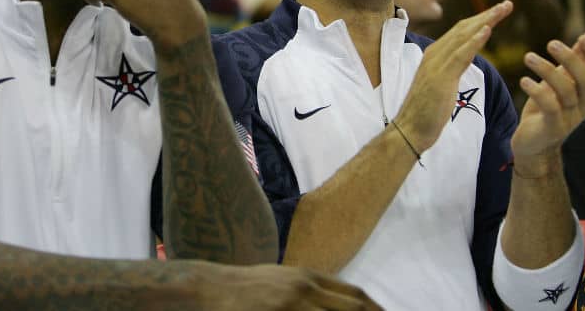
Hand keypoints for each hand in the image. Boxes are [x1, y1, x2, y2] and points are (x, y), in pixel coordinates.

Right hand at [195, 262, 380, 309]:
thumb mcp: (281, 281)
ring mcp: (291, 305)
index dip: (375, 309)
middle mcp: (304, 289)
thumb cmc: (245, 288)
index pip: (353, 294)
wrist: (208, 287)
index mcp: (307, 277)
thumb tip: (334, 302)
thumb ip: (308, 290)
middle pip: (352, 308)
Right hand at [395, 1, 512, 150]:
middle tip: (507, 4)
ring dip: (485, 20)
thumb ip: (449, 69)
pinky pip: (460, 54)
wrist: (410, 129)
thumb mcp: (440, 84)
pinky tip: (487, 30)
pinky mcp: (441, 77)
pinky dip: (474, 40)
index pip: (459, 32)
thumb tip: (459, 63)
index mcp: (434, 55)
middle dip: (486, 15)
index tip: (497, 11)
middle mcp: (434, 54)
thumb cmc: (425, 112)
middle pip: (463, 28)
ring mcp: (436, 64)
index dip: (479, 19)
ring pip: (463, 36)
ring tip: (503, 9)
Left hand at [511, 30, 584, 174]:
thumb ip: (576, 60)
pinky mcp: (552, 128)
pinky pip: (549, 108)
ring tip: (527, 56)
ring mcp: (569, 119)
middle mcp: (583, 106)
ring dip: (547, 70)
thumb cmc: (547, 109)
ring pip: (566, 91)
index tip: (583, 37)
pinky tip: (524, 80)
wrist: (533, 145)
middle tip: (551, 43)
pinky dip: (537, 91)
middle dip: (571, 59)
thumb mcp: (561, 82)